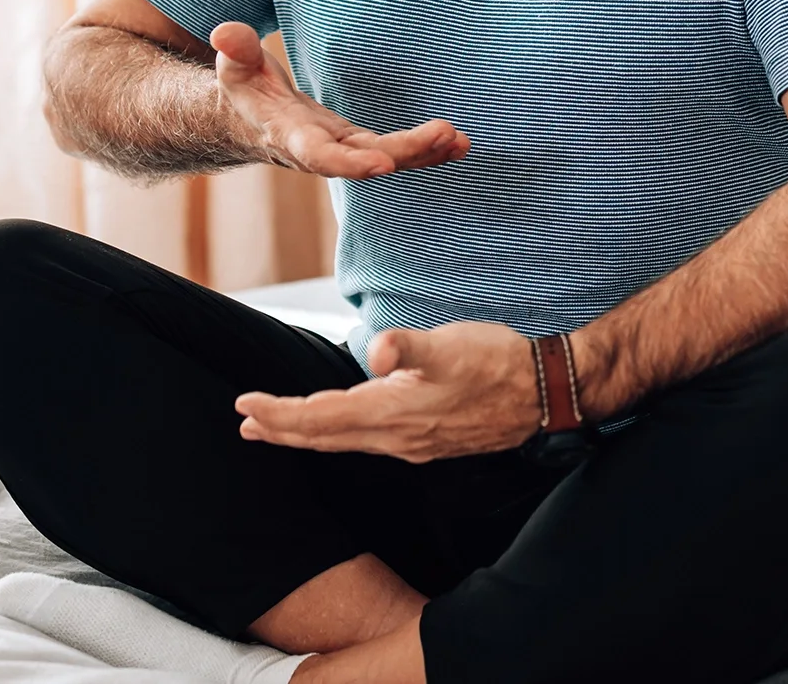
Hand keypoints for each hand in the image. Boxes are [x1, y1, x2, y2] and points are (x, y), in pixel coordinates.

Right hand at [208, 21, 469, 178]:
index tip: (381, 164)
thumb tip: (226, 33)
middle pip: (365, 158)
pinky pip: (399, 153)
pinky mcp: (360, 144)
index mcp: (288, 136)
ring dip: (425, 153)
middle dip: (405, 152)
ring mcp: (344, 150)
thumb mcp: (235, 67)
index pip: (318, 155)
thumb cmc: (244, 89)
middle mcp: (321, 151)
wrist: (248, 121)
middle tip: (443, 135)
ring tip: (458, 140)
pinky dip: (429, 151)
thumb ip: (235, 51)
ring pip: (388, 159)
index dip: (349, 162)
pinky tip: (460, 143)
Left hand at [234, 321, 540, 462]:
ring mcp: (412, 444)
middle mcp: (396, 437)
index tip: (244, 406)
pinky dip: (340, 434)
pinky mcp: (427, 441)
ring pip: (345, 442)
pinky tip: (343, 427)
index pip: (319, 418)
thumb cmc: (496, 362)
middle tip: (246, 423)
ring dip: (308, 434)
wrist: (543, 393)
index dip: (279, 414)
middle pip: (325, 437)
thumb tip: (375, 348)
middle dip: (282, 430)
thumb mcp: (451, 344)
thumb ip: (409, 346)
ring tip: (279, 428)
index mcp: (392, 413)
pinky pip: (368, 443)